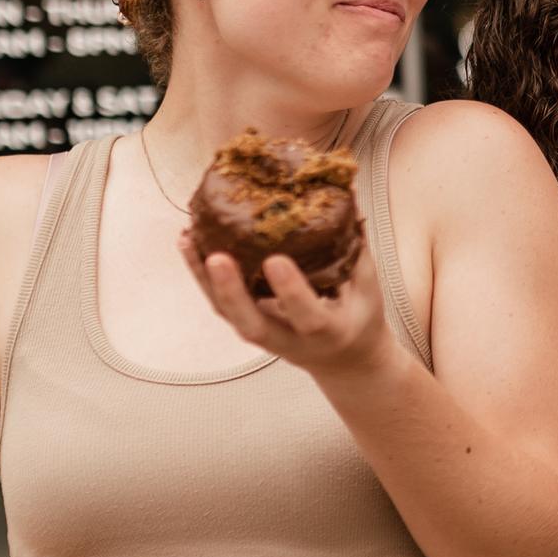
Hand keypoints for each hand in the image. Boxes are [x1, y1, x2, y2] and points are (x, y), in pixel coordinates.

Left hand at [180, 227, 392, 382]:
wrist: (344, 361)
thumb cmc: (359, 319)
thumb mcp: (368, 290)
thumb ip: (355, 250)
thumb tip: (347, 196)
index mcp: (328, 332)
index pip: (308, 317)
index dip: (291, 291)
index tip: (276, 260)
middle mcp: (290, 340)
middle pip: (251, 325)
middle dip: (230, 292)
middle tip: (215, 258)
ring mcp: (264, 335)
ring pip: (227, 314)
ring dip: (204, 278)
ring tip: (189, 239)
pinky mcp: (247, 323)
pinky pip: (219, 303)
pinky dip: (201, 274)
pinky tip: (189, 245)